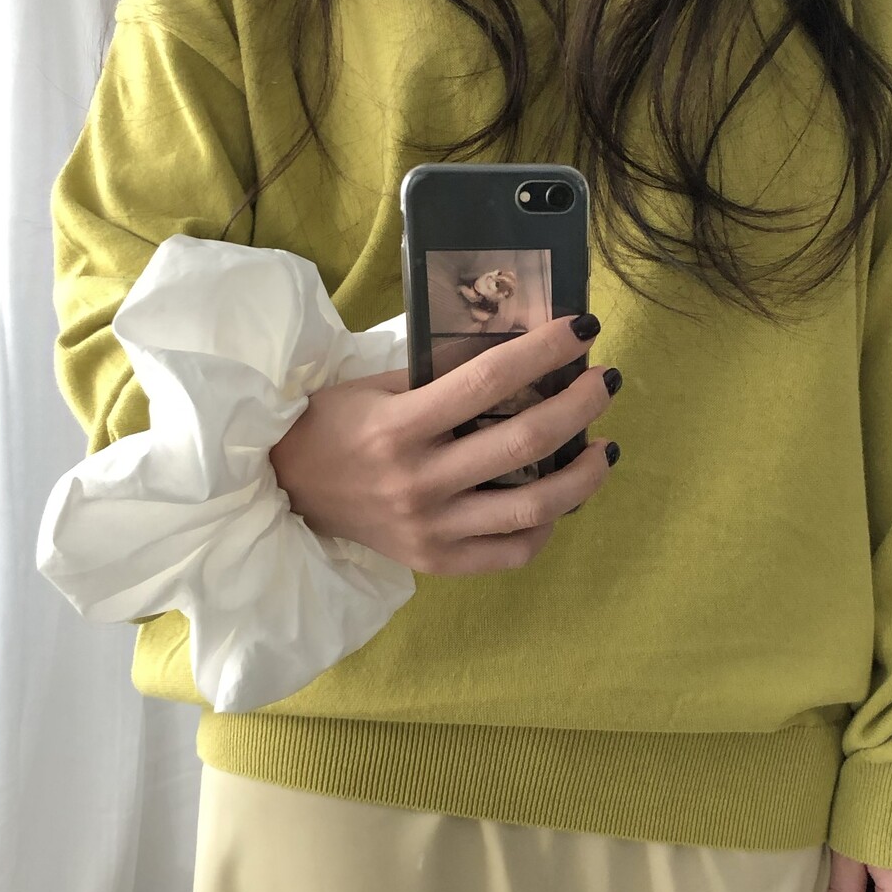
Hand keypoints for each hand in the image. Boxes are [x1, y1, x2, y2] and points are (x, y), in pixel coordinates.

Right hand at [268, 314, 619, 575]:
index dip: (545, 350)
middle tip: (606, 382)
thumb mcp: (376, 387)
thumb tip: (520, 353)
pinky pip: (513, 551)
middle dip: (581, 406)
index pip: (491, 380)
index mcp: (400, 427)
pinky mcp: (438, 562)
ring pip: (533, 507)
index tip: (583, 330)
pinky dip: (547, 524)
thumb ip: (441, 375)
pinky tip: (560, 497)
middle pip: (525, 442)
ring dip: (584, 474)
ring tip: (603, 447)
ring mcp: (432, 529)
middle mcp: (419, 482)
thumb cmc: (333, 425)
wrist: (284, 489)